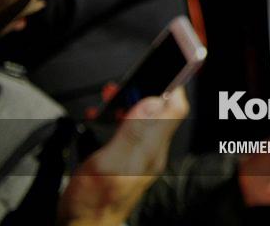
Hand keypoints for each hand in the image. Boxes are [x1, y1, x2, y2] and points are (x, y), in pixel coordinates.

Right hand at [58, 88, 187, 225]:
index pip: (176, 108)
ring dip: (130, 103)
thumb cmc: (93, 203)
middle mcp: (152, 151)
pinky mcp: (128, 161)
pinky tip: (103, 117)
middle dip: (144, 90)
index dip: (172, 85)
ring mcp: (141, 156)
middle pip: (161, 110)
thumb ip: (134, 132)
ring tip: (110, 98)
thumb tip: (154, 100)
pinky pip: (132, 130)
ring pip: (145, 118)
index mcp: (152, 149)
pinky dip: (119, 118)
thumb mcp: (110, 164)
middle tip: (121, 85)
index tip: (164, 66)